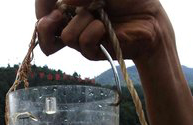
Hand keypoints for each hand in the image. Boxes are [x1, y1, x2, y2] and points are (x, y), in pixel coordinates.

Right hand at [35, 0, 170, 61]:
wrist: (150, 16)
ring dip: (82, 21)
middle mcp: (73, 21)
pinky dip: (93, 31)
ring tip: (99, 13)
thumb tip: (54, 9)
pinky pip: (81, 42)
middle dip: (49, 22)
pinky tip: (104, 26)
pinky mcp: (93, 52)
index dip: (41, 8)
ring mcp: (82, 38)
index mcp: (71, 4)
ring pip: (66, 35)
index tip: (47, 8)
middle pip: (44, 29)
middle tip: (61, 14)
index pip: (44, 9)